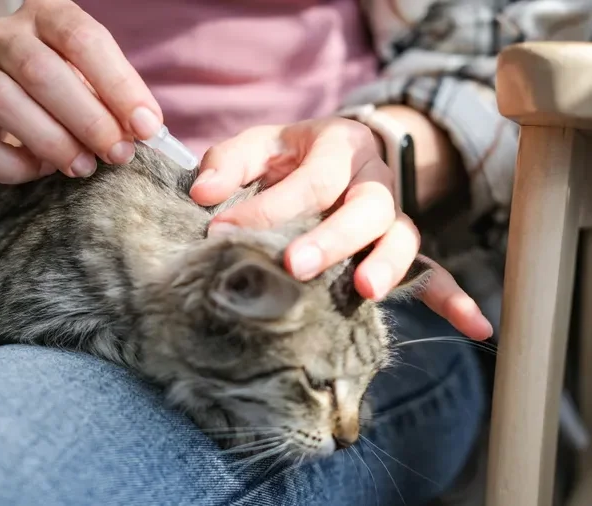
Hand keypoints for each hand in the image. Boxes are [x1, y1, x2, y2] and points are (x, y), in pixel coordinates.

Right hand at [0, 0, 162, 183]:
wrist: (0, 83)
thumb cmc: (66, 82)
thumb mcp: (93, 75)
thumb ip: (116, 98)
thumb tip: (145, 132)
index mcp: (48, 14)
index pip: (83, 39)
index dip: (119, 86)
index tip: (147, 127)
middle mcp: (4, 36)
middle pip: (41, 72)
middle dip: (89, 121)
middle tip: (118, 154)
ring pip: (3, 103)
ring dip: (52, 143)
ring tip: (84, 167)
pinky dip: (11, 165)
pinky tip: (41, 170)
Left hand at [189, 118, 492, 340]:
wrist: (339, 153)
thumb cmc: (290, 155)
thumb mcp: (259, 145)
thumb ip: (228, 163)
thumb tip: (204, 195)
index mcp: (339, 147)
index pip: (311, 179)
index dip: (270, 207)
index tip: (222, 231)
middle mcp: (374, 180)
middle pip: (368, 207)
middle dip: (332, 238)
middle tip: (295, 265)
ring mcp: (393, 216)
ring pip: (402, 237)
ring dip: (388, 265)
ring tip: (365, 290)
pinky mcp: (399, 247)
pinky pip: (435, 271)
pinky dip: (452, 298)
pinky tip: (475, 326)